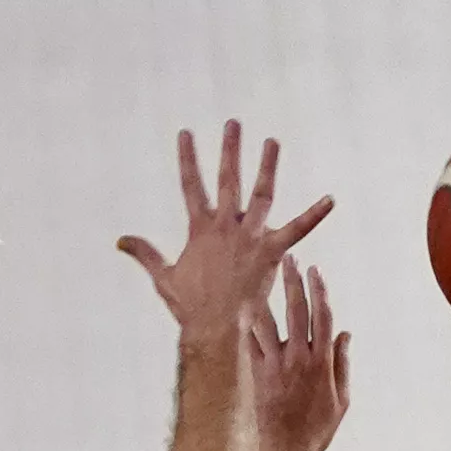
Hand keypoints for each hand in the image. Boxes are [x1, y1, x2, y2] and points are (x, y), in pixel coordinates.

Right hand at [119, 119, 332, 341]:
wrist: (214, 327)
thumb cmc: (190, 307)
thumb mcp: (163, 277)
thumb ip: (144, 253)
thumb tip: (119, 240)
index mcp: (200, 229)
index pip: (190, 185)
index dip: (187, 158)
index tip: (186, 133)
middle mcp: (225, 226)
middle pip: (227, 179)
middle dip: (230, 150)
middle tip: (233, 124)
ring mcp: (249, 236)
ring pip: (261, 193)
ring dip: (267, 166)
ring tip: (272, 141)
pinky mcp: (271, 251)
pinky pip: (298, 229)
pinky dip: (315, 214)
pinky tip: (331, 199)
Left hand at [254, 252, 350, 450]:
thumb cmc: (316, 431)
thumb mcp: (340, 400)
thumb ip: (342, 364)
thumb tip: (344, 333)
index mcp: (322, 362)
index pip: (322, 316)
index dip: (319, 291)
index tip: (315, 270)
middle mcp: (299, 359)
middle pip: (296, 311)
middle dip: (292, 282)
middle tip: (288, 259)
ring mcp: (276, 365)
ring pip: (268, 323)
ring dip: (264, 296)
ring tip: (258, 276)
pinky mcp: (256, 374)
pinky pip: (249, 343)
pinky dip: (244, 325)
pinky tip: (238, 308)